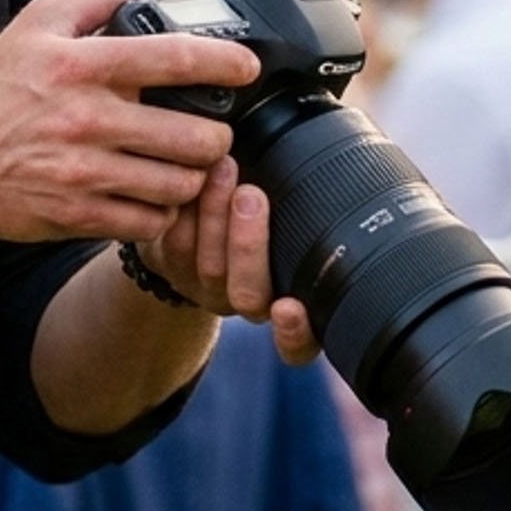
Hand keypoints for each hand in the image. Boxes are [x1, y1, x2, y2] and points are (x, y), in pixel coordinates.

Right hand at [0, 0, 255, 247]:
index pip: (174, 58)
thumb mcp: (37, 23)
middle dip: (216, 135)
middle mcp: (86, 119)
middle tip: (212, 130)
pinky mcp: (78, 216)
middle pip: (193, 136)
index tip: (249, 66)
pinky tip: (153, 195)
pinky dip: (163, 212)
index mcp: (80, 65)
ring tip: (184, 164)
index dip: (226, 61)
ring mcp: (83, 173)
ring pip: (180, 185)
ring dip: (193, 177)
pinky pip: (151, 222)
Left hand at [135, 160, 319, 365]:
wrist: (199, 213)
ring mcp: (206, 287)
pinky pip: (175, 242)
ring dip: (215, 212)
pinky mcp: (171, 266)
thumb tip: (339, 170)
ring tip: (222, 166)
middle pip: (248, 293)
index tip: (290, 308)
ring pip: (208, 264)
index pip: (301, 343)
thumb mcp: (293, 212)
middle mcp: (249, 301)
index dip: (296, 334)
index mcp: (291, 300)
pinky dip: (186, 205)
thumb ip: (308, 209)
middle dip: (248, 243)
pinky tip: (195, 172)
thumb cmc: (259, 209)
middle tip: (251, 195)